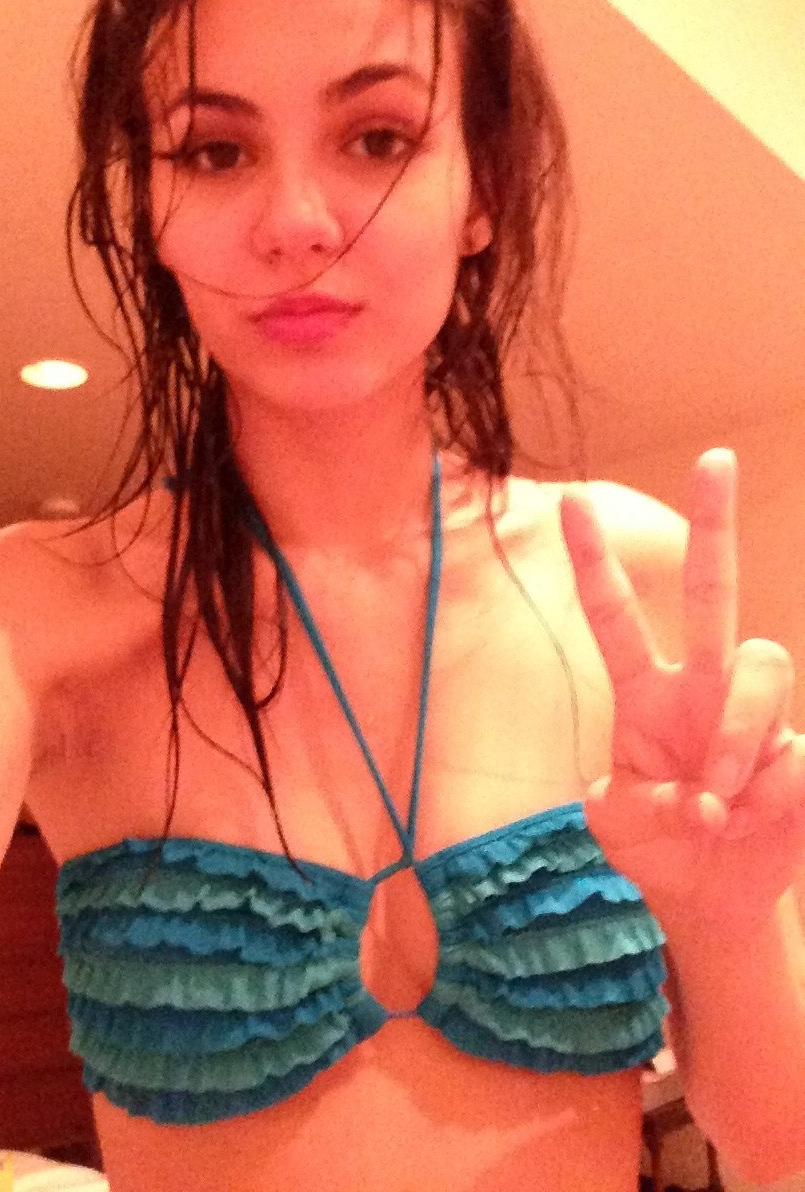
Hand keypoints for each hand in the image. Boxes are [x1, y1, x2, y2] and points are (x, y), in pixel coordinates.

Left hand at [560, 449, 804, 928]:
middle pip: (715, 590)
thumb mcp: (616, 823)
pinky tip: (748, 822)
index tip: (572, 503)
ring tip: (713, 805)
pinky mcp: (799, 750)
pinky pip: (791, 749)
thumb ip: (635, 802)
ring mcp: (755, 713)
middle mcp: (702, 687)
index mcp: (645, 693)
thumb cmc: (655, 846)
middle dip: (714, 523)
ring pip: (758, 671)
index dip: (596, 563)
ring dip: (733, 737)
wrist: (708, 896)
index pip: (616, 617)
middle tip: (714, 457)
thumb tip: (697, 794)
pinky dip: (763, 794)